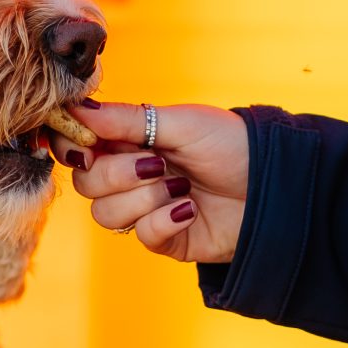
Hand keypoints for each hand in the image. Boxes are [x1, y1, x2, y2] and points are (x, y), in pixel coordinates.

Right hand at [52, 102, 248, 264]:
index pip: (79, 147)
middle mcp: (131, 175)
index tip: (88, 145)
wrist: (274, 184)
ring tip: (181, 186)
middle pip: (86, 184)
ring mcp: (146, 209)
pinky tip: (190, 208)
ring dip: (145, 198)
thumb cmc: (231, 145)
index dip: (73, 146)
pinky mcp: (165, 238)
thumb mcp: (180, 123)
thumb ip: (127, 119)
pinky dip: (165, 220)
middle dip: (117, 174)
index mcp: (129, 141)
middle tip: (157, 164)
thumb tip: (77, 110)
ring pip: (106, 214)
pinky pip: (141, 235)